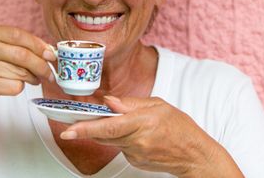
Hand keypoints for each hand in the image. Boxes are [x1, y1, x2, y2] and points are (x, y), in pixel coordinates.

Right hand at [0, 25, 55, 127]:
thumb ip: (20, 46)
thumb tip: (50, 52)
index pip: (19, 35)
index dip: (39, 45)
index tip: (51, 54)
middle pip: (22, 55)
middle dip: (41, 65)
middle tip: (50, 73)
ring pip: (20, 72)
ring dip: (32, 78)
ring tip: (31, 79)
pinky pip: (15, 86)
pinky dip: (19, 87)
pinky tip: (12, 86)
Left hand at [60, 96, 242, 176]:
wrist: (194, 155)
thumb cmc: (180, 128)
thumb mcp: (159, 106)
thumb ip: (131, 103)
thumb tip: (108, 101)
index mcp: (143, 122)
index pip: (109, 125)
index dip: (87, 128)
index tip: (69, 129)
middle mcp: (137, 140)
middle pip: (104, 135)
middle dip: (86, 130)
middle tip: (70, 125)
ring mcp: (135, 154)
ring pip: (111, 141)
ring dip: (105, 132)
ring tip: (113, 122)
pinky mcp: (135, 162)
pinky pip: (121, 148)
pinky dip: (121, 139)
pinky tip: (134, 135)